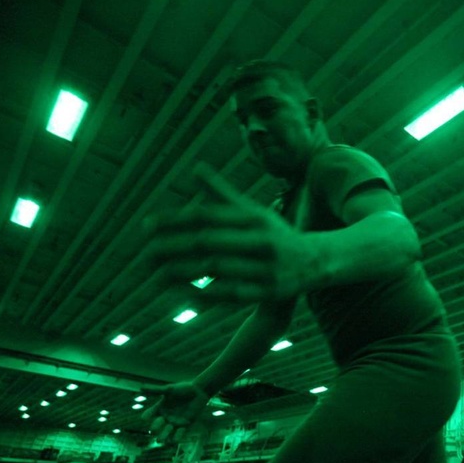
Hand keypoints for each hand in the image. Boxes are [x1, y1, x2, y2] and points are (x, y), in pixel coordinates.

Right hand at [141, 381, 210, 442]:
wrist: (199, 392)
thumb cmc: (183, 389)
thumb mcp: (169, 389)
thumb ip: (156, 390)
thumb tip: (141, 387)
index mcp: (159, 409)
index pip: (148, 414)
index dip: (146, 416)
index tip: (145, 417)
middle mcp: (165, 417)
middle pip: (155, 427)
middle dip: (155, 428)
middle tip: (155, 428)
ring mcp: (174, 423)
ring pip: (165, 434)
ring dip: (163, 436)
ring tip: (161, 439)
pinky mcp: (185, 426)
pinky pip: (178, 435)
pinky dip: (176, 437)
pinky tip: (175, 438)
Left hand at [145, 162, 305, 302]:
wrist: (318, 262)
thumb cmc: (278, 235)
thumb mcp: (255, 211)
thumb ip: (223, 193)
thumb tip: (196, 168)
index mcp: (254, 217)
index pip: (207, 215)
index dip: (174, 220)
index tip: (146, 227)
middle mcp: (261, 240)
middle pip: (208, 242)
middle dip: (172, 248)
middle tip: (145, 254)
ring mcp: (265, 267)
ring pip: (216, 269)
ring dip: (183, 272)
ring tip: (156, 275)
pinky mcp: (268, 291)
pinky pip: (230, 294)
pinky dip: (205, 294)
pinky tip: (183, 294)